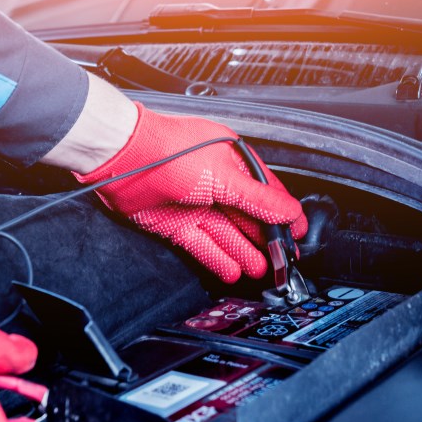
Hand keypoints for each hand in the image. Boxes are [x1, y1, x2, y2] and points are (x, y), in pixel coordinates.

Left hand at [74, 103, 305, 282]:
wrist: (123, 159)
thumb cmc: (170, 151)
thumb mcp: (225, 175)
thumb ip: (259, 199)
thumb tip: (291, 212)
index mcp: (232, 162)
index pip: (266, 192)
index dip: (284, 214)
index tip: (298, 233)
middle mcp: (215, 183)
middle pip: (248, 216)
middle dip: (266, 239)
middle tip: (284, 259)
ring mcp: (196, 205)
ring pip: (227, 233)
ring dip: (245, 252)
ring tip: (264, 270)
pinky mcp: (176, 224)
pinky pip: (203, 244)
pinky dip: (218, 258)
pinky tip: (233, 270)